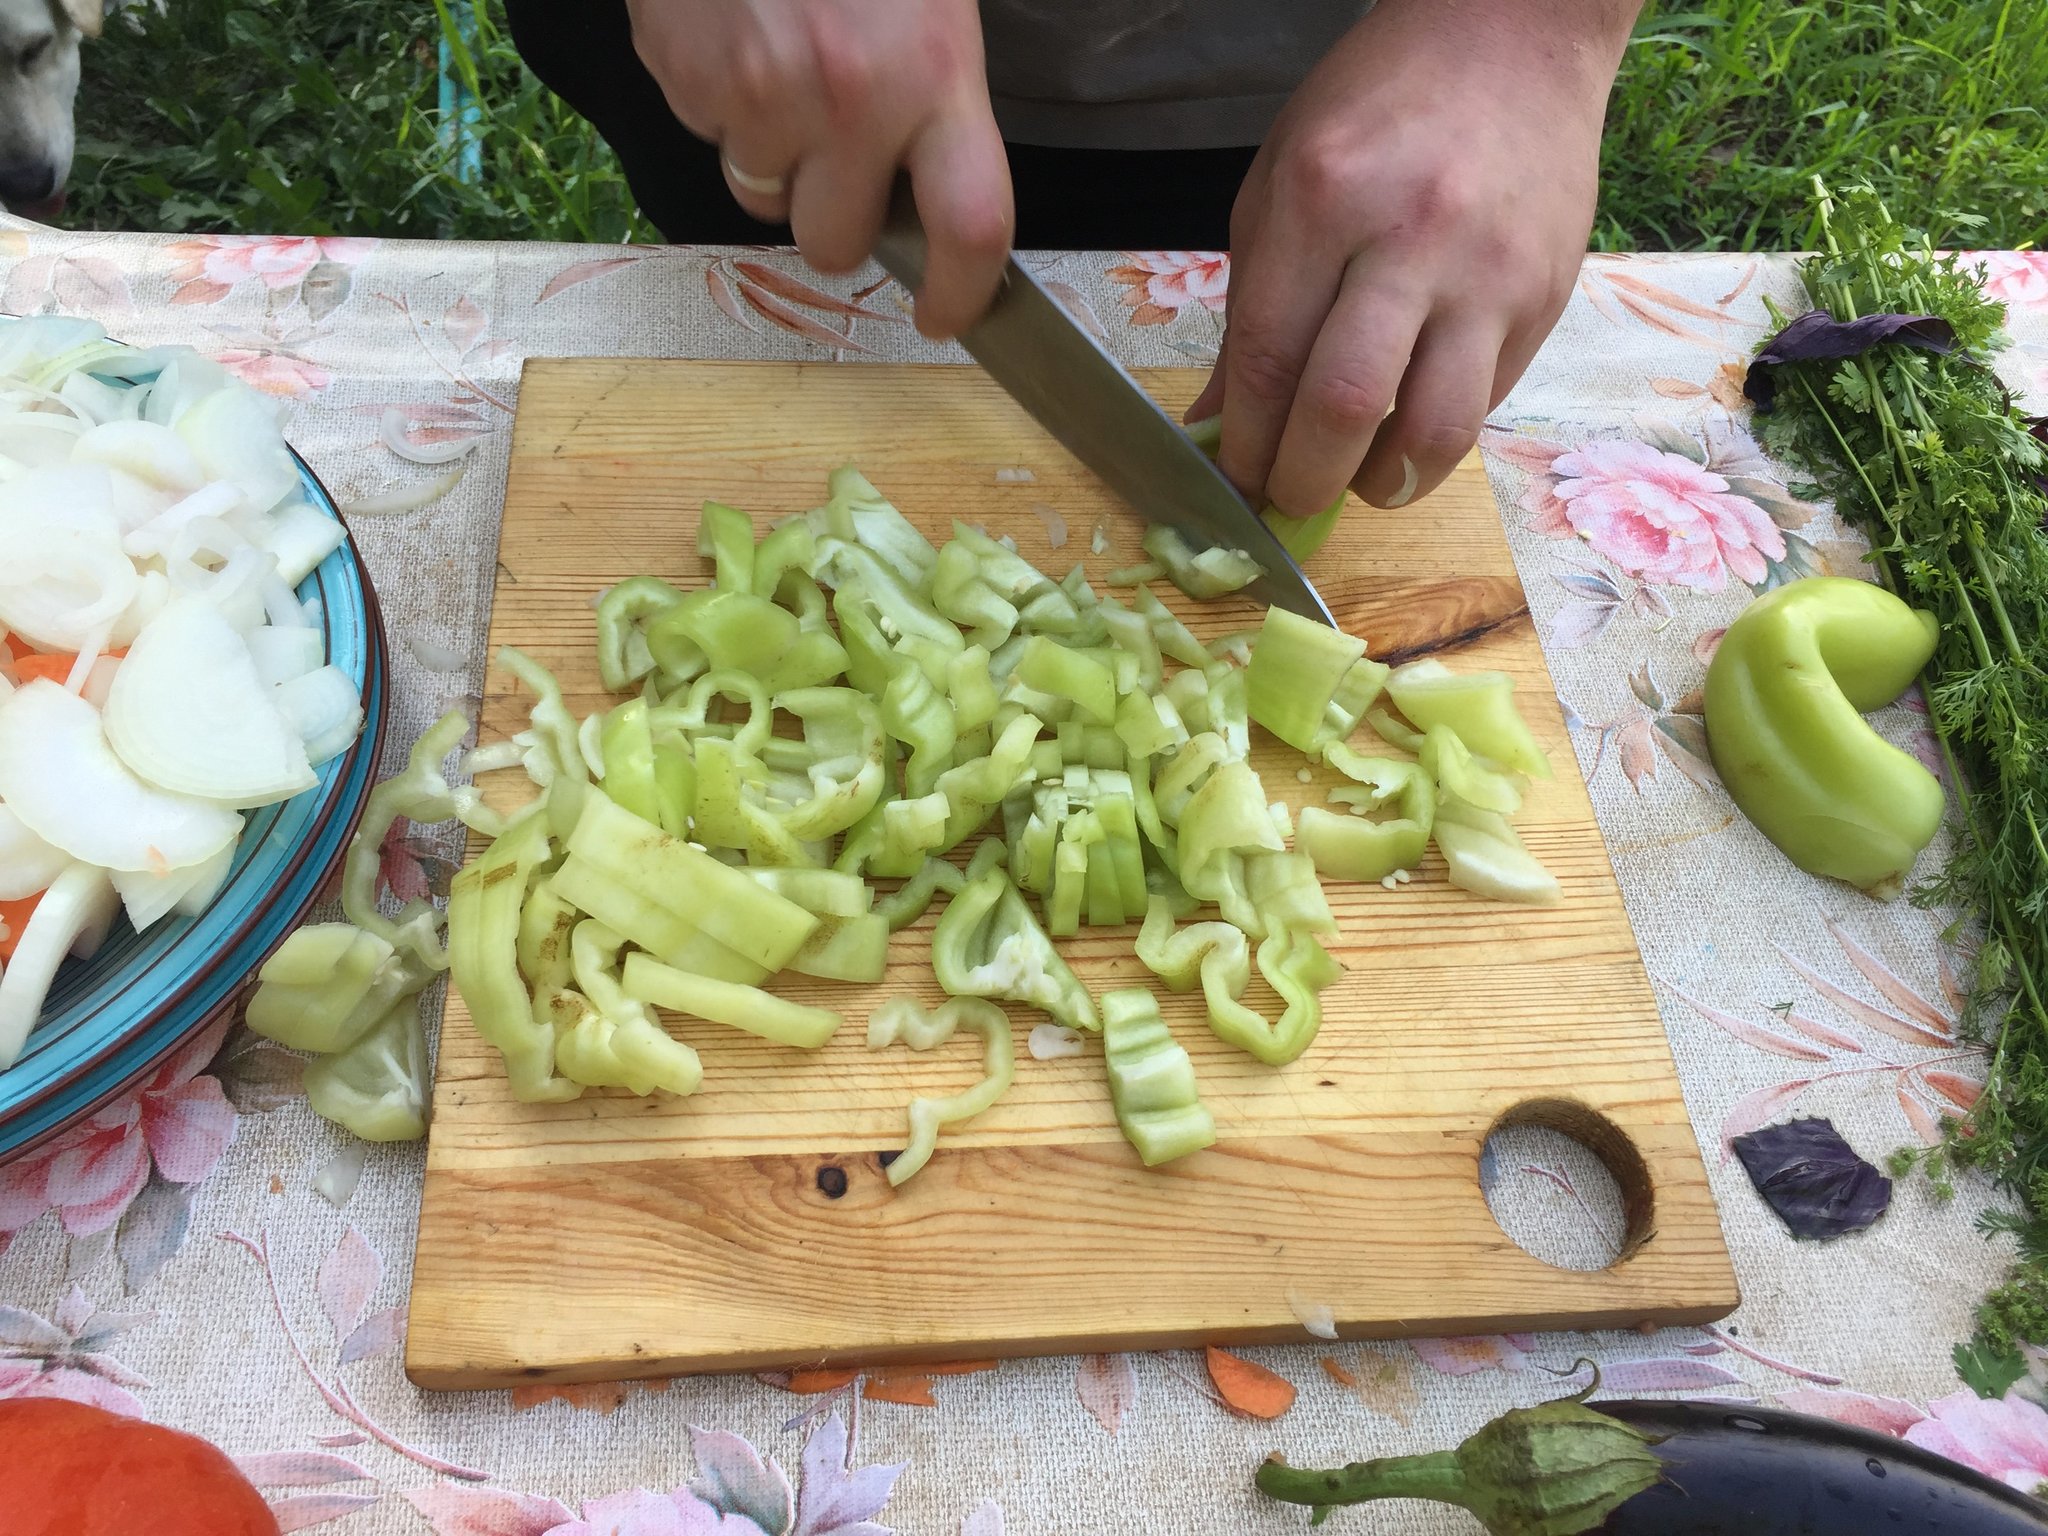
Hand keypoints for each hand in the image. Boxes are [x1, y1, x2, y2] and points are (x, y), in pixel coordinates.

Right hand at [624, 0, 1011, 336]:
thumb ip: (938, 96)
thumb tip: (937, 201)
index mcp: (934, 71)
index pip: (971, 227)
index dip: (962, 293)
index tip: (947, 313)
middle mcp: (849, 98)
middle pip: (838, 243)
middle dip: (836, 219)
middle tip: (839, 161)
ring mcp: (757, 94)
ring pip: (763, 195)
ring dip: (773, 155)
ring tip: (781, 63)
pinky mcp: (684, 78)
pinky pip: (708, 133)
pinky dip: (721, 101)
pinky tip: (739, 32)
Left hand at [1189, 0, 1637, 513]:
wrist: (1512, 37)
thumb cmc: (1378, 107)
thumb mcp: (1279, 187)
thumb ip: (1249, 316)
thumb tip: (1217, 427)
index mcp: (1322, 199)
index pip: (1271, 359)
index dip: (1246, 444)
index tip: (1235, 479)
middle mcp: (1410, 237)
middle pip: (1348, 406)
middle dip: (1304, 480)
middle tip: (1288, 496)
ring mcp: (1489, 274)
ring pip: (1436, 430)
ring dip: (1383, 484)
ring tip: (1358, 480)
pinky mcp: (1544, 300)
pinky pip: (1484, 406)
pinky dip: (1435, 439)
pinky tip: (1407, 427)